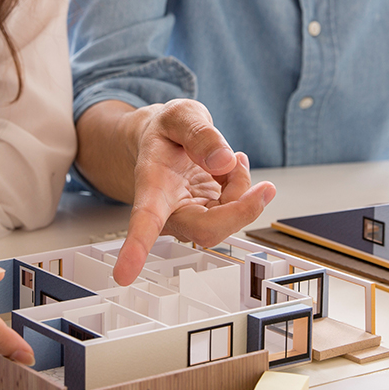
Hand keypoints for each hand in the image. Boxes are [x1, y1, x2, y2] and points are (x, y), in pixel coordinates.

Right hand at [113, 100, 275, 284]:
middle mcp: (168, 212)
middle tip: (264, 186)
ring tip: (230, 158)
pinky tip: (229, 171)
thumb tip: (223, 161)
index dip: (136, 249)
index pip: (145, 221)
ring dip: (242, 187)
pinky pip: (238, 210)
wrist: (166, 140)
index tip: (124, 274)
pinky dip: (244, 188)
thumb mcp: (180, 115)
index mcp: (151, 187)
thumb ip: (200, 133)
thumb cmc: (165, 133)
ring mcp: (190, 219)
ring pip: (229, 218)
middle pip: (208, 229)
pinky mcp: (209, 219)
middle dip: (241, 208)